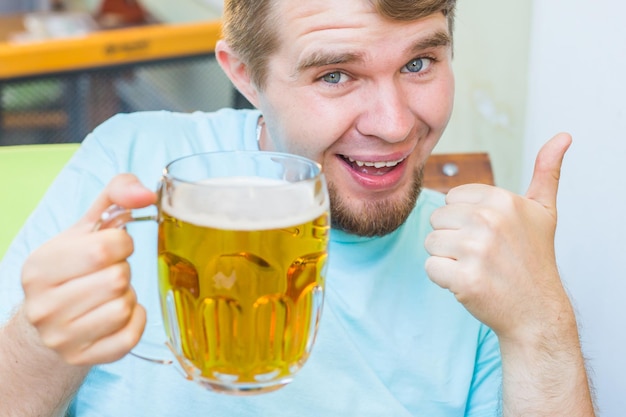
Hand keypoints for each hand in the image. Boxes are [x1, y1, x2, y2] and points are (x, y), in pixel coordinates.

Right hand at [21, 174, 156, 364]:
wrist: (50, 320)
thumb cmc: (74, 266)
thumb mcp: (88, 226)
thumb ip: (117, 195)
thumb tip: (146, 193)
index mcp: (40, 267)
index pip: (106, 248)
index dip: (123, 244)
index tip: (114, 248)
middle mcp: (43, 306)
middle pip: (118, 279)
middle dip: (123, 271)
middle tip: (110, 273)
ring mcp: (61, 337)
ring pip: (125, 307)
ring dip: (128, 295)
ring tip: (109, 293)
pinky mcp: (83, 358)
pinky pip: (131, 335)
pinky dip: (136, 319)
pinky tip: (119, 312)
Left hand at [424, 133, 573, 341]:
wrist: (536, 311)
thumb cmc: (534, 259)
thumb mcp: (544, 211)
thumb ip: (546, 171)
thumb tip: (563, 136)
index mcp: (503, 200)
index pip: (451, 199)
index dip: (465, 220)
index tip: (490, 236)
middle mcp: (490, 221)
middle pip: (437, 219)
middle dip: (453, 238)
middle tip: (483, 255)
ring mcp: (477, 251)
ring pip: (431, 243)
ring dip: (448, 259)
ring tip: (477, 268)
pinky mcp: (465, 279)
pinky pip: (431, 268)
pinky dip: (444, 279)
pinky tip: (469, 283)